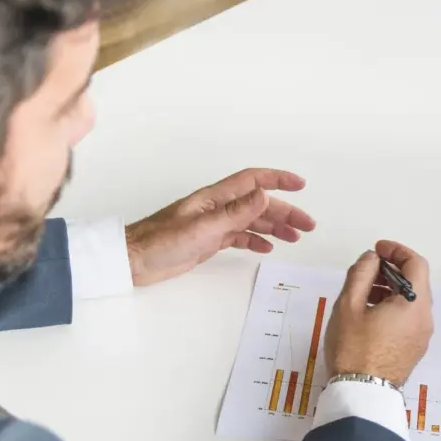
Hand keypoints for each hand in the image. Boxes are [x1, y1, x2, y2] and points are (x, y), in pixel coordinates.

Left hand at [125, 168, 314, 285]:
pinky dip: (256, 240)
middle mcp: (217, 207)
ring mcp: (213, 224)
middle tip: (307, 225)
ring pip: (252, 221)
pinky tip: (268, 247)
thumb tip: (265, 195)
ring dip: (275, 227)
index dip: (277, 179)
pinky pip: (239, 237)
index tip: (300, 184)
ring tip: (295, 237)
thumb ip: (236, 212)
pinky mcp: (208, 241)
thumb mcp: (203, 227)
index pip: (252, 181)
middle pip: (258, 204)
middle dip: (285, 212)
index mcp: (214, 198)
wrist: (132, 260)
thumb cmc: (159, 241)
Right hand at [325, 241, 433, 385]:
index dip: (397, 251)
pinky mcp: (414, 349)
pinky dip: (394, 307)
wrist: (361, 394)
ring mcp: (422, 336)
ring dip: (392, 289)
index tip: (377, 250)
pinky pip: (409, 318)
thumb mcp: (349, 304)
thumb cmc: (353, 347)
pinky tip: (370, 313)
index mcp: (415, 304)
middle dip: (393, 270)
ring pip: (412, 301)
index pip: (416, 264)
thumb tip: (372, 258)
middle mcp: (425, 318)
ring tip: (364, 292)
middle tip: (367, 270)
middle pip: (416, 282)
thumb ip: (362, 273)